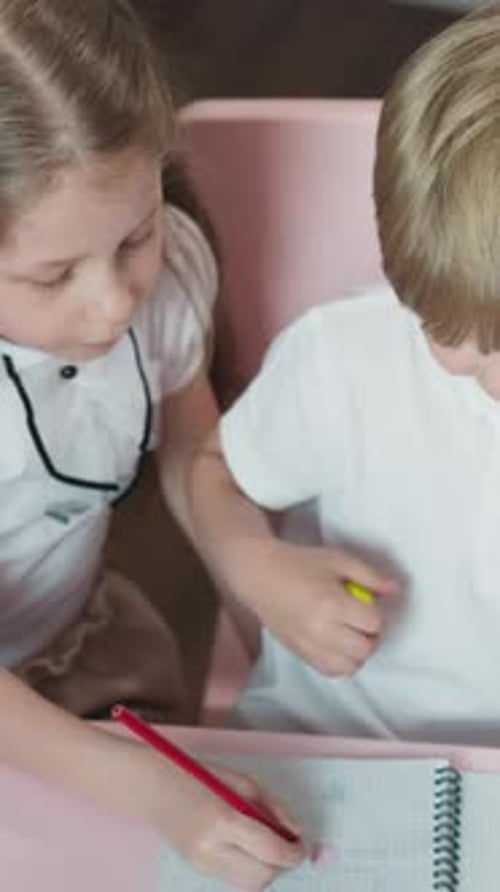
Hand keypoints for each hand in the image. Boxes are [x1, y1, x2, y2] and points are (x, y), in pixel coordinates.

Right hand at [130, 748, 305, 889]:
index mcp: (223, 820)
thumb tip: (295, 833)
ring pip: (250, 885)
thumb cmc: (199, 775)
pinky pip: (234, 879)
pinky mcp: (196, 869)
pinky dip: (249, 868)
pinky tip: (248, 848)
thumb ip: (272, 808)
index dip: (294, 853)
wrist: (153, 786)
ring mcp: (201, 863)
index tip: (303, 847)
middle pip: (263, 876)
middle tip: (290, 846)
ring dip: (268, 870)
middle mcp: (211, 849)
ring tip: (269, 846)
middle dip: (283, 865)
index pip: (271, 851)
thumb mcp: (241, 781)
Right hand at [236, 541, 399, 676]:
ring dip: (357, 653)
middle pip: (364, 649)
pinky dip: (341, 662)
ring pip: (349, 666)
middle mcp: (321, 629)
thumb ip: (369, 575)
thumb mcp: (338, 560)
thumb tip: (395, 589)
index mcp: (333, 603)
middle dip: (370, 636)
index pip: (373, 623)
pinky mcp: (299, 653)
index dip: (376, 614)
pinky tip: (337, 644)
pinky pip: (330, 671)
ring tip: (350, 634)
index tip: (368, 605)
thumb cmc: (298, 563)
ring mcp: (308, 644)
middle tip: (362, 620)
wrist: (258, 574)